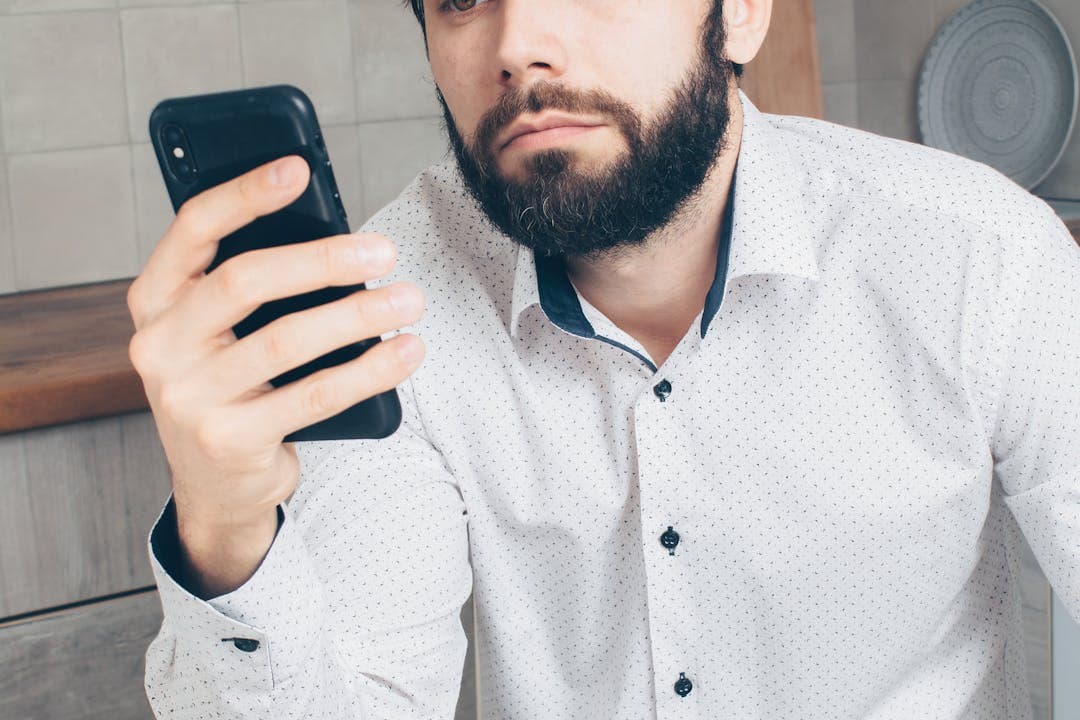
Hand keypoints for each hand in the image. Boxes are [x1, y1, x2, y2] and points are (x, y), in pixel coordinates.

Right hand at [126, 154, 424, 541]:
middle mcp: (158, 345)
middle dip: (323, 260)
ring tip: (409, 300)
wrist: (214, 486)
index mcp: (154, 300)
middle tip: (385, 250)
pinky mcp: (229, 440)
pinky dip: (368, 371)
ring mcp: (188, 396)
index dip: (244, 194)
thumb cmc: (230, 386)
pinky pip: (313, 396)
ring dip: (358, 314)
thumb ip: (250, 289)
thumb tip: (337, 239)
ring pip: (286, 340)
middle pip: (245, 280)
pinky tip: (405, 353)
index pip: (192, 229)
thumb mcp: (218, 333)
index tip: (297, 168)